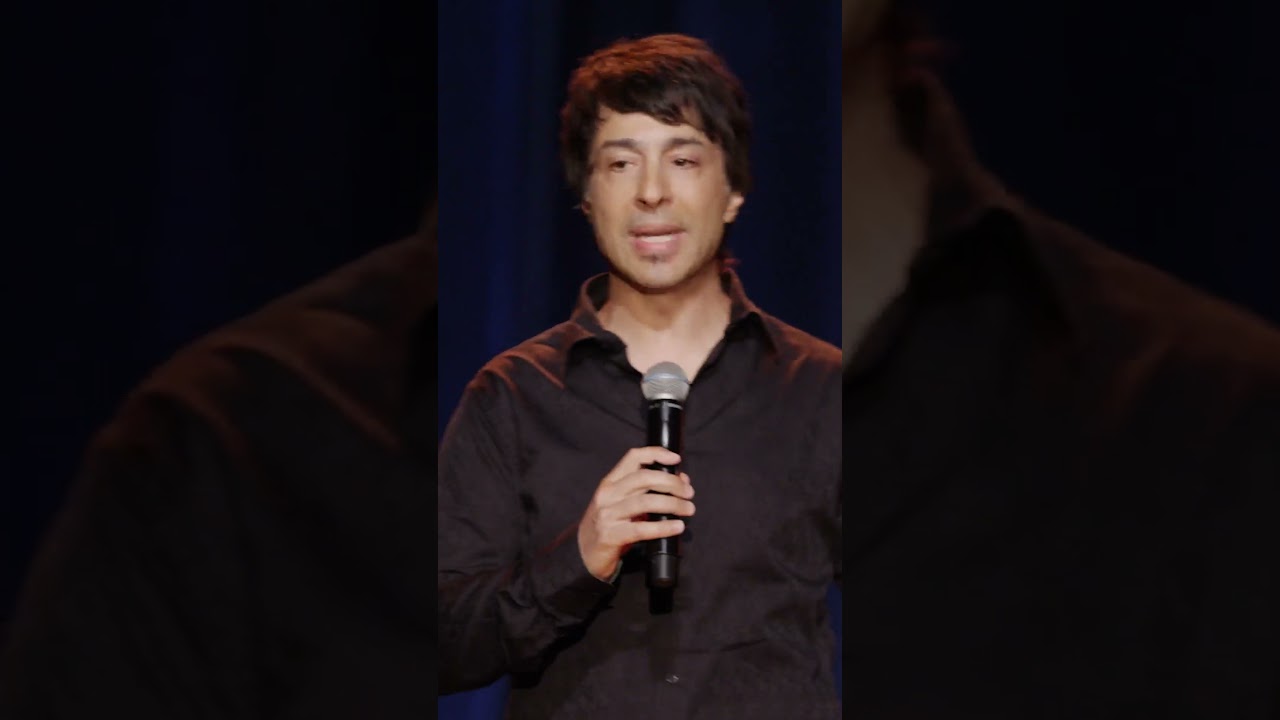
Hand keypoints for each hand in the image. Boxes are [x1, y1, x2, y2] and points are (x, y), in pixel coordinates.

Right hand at [577, 447, 694, 581]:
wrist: (584, 554)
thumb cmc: (610, 525)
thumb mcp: (624, 504)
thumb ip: (648, 491)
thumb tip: (681, 481)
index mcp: (610, 482)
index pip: (633, 458)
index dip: (656, 453)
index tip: (676, 458)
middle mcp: (607, 495)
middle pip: (644, 478)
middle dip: (671, 483)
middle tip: (689, 493)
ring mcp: (607, 515)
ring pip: (645, 502)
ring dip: (672, 504)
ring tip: (688, 509)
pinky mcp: (611, 536)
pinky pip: (642, 529)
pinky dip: (663, 527)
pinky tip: (677, 527)